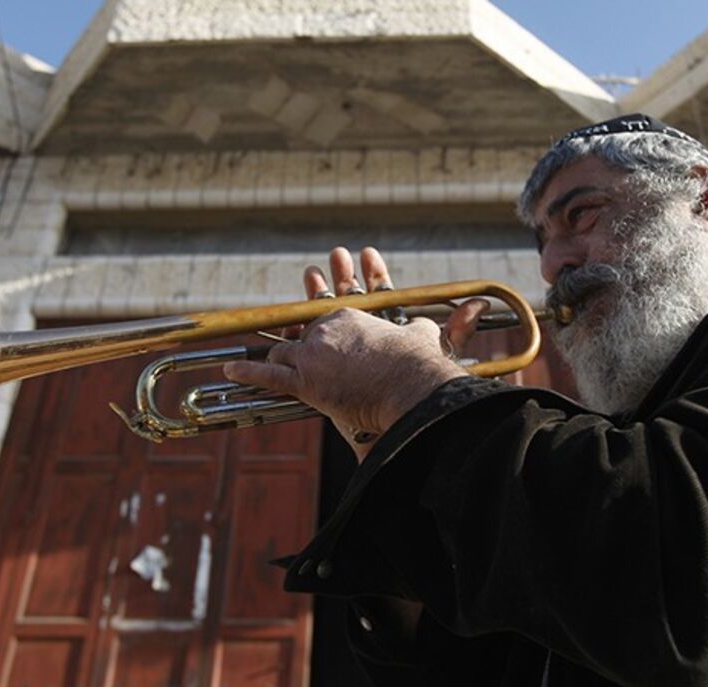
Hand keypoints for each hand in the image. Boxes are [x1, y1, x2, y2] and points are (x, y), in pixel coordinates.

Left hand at [223, 247, 481, 459]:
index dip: (333, 295)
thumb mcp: (429, 336)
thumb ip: (447, 323)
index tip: (329, 277)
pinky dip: (249, 372)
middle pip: (306, 328)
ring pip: (286, 351)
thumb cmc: (420, 363)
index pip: (339, 305)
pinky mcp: (305, 381)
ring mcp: (314, 354)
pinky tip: (231, 369)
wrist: (411, 388)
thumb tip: (476, 309)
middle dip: (300, 319)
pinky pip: (269, 375)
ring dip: (276, 354)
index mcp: (355, 316)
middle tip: (296, 296)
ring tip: (266, 354)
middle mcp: (330, 328)